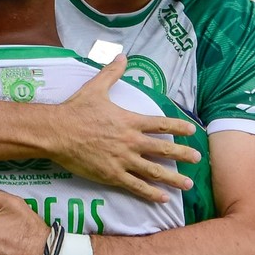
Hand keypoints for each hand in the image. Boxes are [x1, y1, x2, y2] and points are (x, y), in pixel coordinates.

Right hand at [43, 56, 199, 202]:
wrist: (57, 132)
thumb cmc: (76, 110)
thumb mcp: (96, 88)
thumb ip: (112, 73)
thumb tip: (121, 56)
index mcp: (130, 121)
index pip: (161, 124)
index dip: (178, 127)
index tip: (192, 131)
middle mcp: (131, 141)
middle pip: (164, 149)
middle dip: (183, 155)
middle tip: (198, 159)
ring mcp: (123, 160)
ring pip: (154, 171)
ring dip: (173, 178)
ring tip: (187, 185)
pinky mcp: (112, 175)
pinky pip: (136, 186)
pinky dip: (151, 193)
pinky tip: (163, 198)